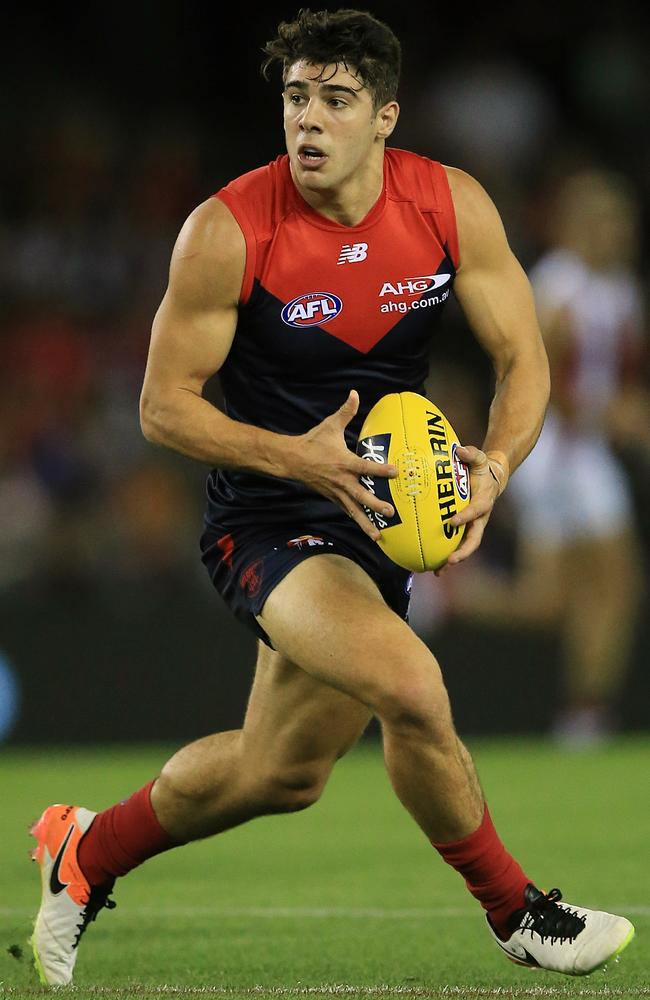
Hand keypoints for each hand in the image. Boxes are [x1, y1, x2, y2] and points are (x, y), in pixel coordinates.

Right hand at [289, 390, 396, 539]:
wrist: (291, 460)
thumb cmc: (313, 442)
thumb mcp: (330, 425)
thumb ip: (346, 411)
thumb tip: (355, 393)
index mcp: (343, 462)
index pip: (365, 468)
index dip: (381, 470)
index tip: (396, 472)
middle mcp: (341, 481)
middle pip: (361, 496)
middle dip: (376, 505)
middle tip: (390, 512)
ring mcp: (336, 492)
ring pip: (354, 511)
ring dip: (366, 524)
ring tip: (379, 536)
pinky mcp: (333, 498)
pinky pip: (347, 512)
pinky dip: (357, 521)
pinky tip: (369, 531)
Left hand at [435, 445, 505, 574]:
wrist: (492, 479)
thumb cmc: (482, 468)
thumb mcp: (479, 458)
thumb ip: (471, 454)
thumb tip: (460, 449)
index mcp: (483, 501)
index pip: (475, 511)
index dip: (465, 517)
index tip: (452, 522)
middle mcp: (479, 519)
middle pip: (474, 539)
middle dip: (463, 551)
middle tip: (450, 560)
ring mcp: (473, 526)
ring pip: (465, 547)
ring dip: (453, 560)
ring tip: (438, 571)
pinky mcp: (465, 530)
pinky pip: (457, 545)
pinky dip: (447, 557)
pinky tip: (433, 568)